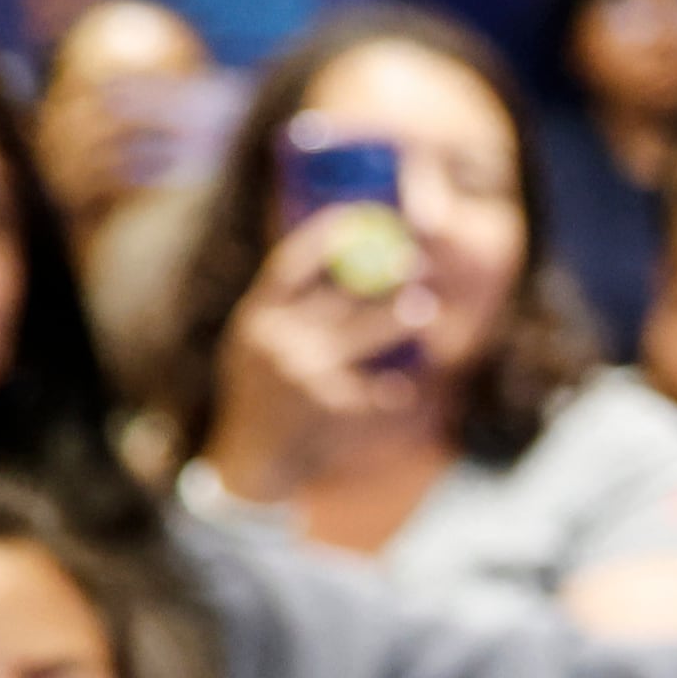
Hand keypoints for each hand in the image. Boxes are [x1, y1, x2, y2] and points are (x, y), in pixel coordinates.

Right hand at [212, 209, 441, 495]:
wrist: (253, 462)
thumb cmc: (260, 397)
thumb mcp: (254, 347)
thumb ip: (284, 311)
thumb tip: (329, 263)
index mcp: (257, 319)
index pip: (291, 265)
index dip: (325, 236)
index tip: (357, 216)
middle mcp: (280, 341)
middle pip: (340, 295)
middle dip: (382, 275)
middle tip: (414, 262)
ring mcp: (308, 374)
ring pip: (368, 334)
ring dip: (401, 320)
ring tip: (423, 310)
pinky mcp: (335, 408)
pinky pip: (380, 386)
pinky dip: (397, 386)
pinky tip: (407, 385)